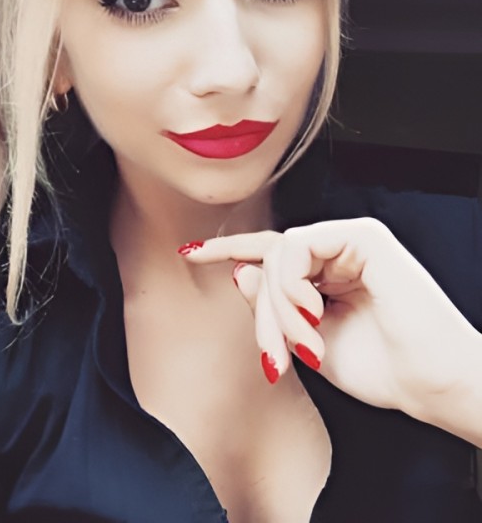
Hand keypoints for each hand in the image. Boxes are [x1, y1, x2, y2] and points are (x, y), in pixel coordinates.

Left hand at [179, 218, 481, 443]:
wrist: (429, 384)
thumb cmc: (381, 368)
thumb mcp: (308, 341)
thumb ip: (273, 307)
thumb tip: (238, 271)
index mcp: (326, 273)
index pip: (269, 254)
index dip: (228, 250)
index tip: (189, 252)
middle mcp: (336, 250)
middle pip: (268, 263)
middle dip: (262, 314)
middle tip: (275, 358)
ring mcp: (349, 238)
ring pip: (279, 256)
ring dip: (278, 307)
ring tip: (301, 346)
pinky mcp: (363, 235)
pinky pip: (299, 248)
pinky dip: (292, 285)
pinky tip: (311, 313)